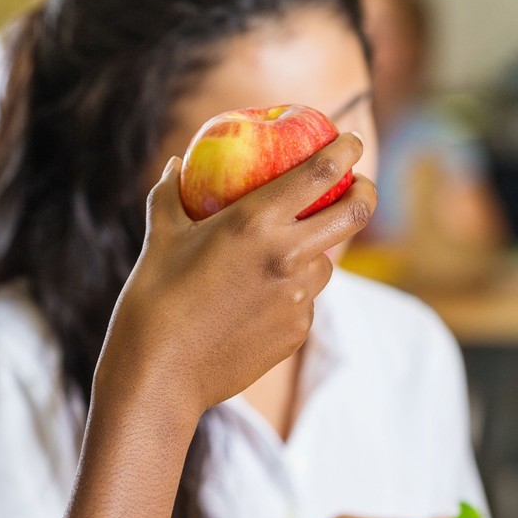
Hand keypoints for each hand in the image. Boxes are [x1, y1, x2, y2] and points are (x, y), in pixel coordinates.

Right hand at [100, 135, 374, 424]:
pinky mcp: (296, 332)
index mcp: (255, 223)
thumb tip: (177, 164)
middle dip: (365, 192)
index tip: (351, 141)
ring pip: (327, 263)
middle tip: (358, 186)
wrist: (159, 375)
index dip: (346, 150)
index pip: (321, 173)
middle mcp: (287, 257)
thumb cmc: (152, 300)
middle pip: (354, 213)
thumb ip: (171, 195)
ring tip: (288, 249)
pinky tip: (258, 299)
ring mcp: (297, 298)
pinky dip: (292, 291)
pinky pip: (305, 301)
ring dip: (319, 249)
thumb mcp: (160, 238)